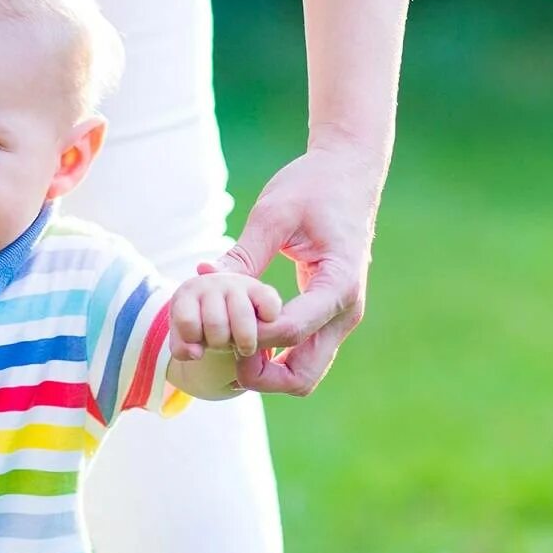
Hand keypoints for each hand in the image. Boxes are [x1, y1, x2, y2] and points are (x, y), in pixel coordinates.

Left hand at [169, 265, 282, 360]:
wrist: (222, 300)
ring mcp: (238, 284)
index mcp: (188, 293)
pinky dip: (268, 322)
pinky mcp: (262, 289)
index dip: (193, 339)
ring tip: (243, 347)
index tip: (198, 342)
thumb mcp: (184, 335)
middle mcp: (212, 283)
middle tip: (222, 343)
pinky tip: (260, 327)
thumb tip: (196, 353)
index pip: (187, 321)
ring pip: (243, 319)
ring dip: (244, 342)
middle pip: (216, 324)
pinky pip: (269, 308)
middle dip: (219, 343)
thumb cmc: (200, 323)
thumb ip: (182, 348)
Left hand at [217, 137, 385, 395]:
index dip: (247, 337)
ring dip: (265, 372)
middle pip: (302, 377)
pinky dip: (273, 359)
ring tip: (230, 344)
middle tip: (223, 351)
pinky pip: (302, 356)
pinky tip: (244, 335)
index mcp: (338, 284)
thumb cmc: (313, 186)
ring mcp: (340, 319)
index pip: (289, 332)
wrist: (349, 175)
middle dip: (258, 376)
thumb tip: (204, 278)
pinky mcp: (330, 317)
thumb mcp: (273, 214)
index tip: (217, 323)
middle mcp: (346, 311)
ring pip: (304, 375)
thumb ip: (243, 255)